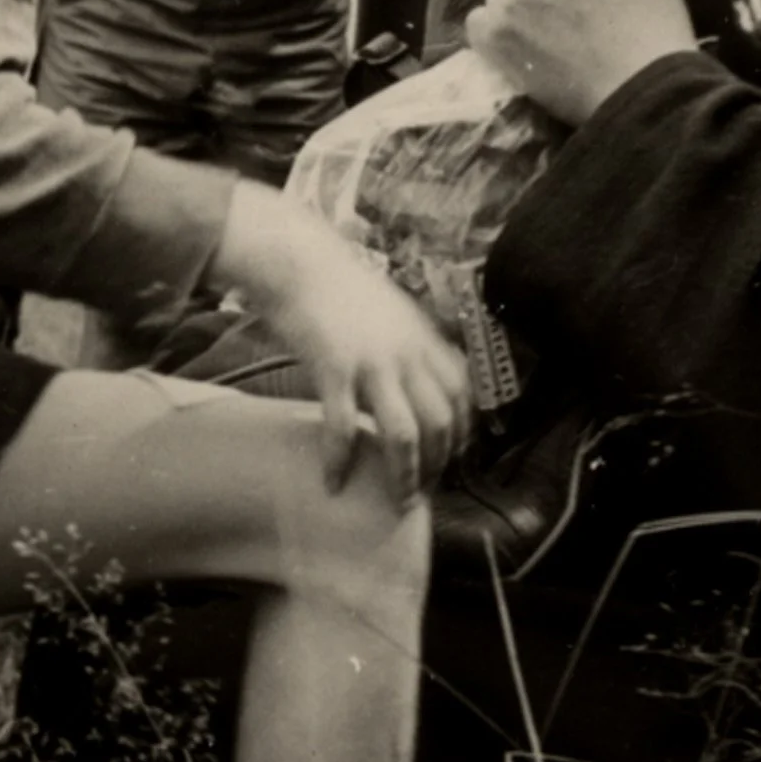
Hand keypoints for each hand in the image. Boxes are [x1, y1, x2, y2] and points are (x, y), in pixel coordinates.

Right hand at [211, 187, 471, 499]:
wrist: (297, 259)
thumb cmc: (336, 284)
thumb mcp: (391, 312)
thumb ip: (408, 345)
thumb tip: (412, 383)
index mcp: (424, 338)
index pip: (463, 395)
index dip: (461, 433)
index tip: (449, 458)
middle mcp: (408, 353)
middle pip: (440, 422)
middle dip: (437, 466)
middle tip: (422, 491)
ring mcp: (373, 362)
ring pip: (404, 434)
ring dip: (403, 475)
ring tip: (395, 502)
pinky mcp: (334, 369)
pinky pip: (344, 427)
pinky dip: (340, 459)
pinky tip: (333, 481)